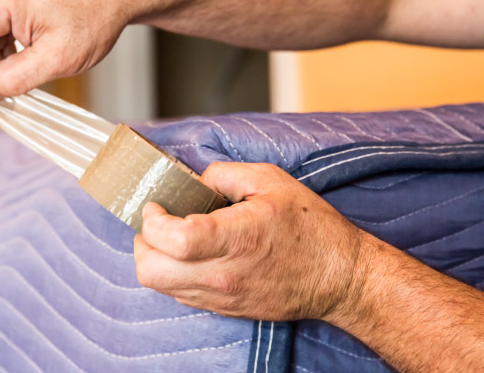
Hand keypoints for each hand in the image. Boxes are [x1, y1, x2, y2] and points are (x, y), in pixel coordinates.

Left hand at [133, 162, 366, 320]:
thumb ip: (223, 174)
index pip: (172, 240)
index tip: (156, 206)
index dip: (152, 221)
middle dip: (143, 243)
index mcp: (236, 238)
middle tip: (156, 223)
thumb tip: (194, 182)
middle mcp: (223, 274)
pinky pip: (181, 295)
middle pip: (151, 271)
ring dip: (155, 259)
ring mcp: (222, 297)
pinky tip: (192, 256)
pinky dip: (174, 274)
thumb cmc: (311, 228)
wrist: (339, 279)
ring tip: (172, 237)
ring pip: (161, 287)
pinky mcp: (225, 309)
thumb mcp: (271, 181)